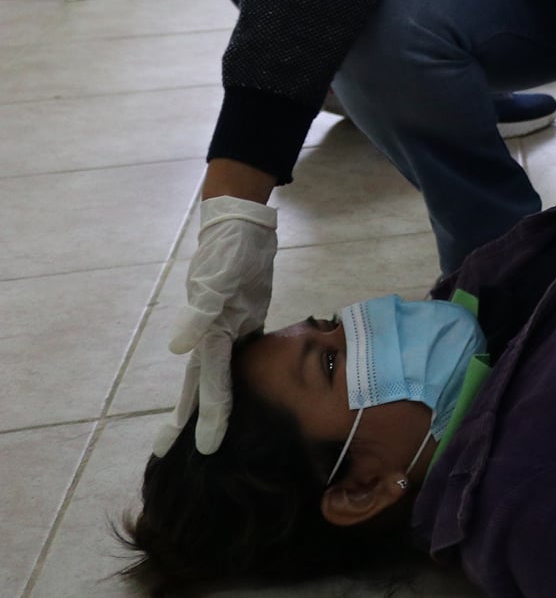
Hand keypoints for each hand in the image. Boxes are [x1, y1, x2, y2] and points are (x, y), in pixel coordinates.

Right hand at [155, 196, 277, 455]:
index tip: (205, 448)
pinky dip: (245, 375)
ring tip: (214, 432)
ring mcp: (230, 329)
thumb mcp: (217, 278)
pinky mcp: (247, 319)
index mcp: (207, 335)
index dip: (209, 416)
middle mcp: (214, 337)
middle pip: (208, 388)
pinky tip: (249, 392)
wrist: (242, 226)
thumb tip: (178, 348)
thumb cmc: (229, 251)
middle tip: (194, 456)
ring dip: (219, 401)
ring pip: (225, 374)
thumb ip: (201, 312)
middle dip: (200, 421)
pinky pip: (246, 355)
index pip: (208, 385)